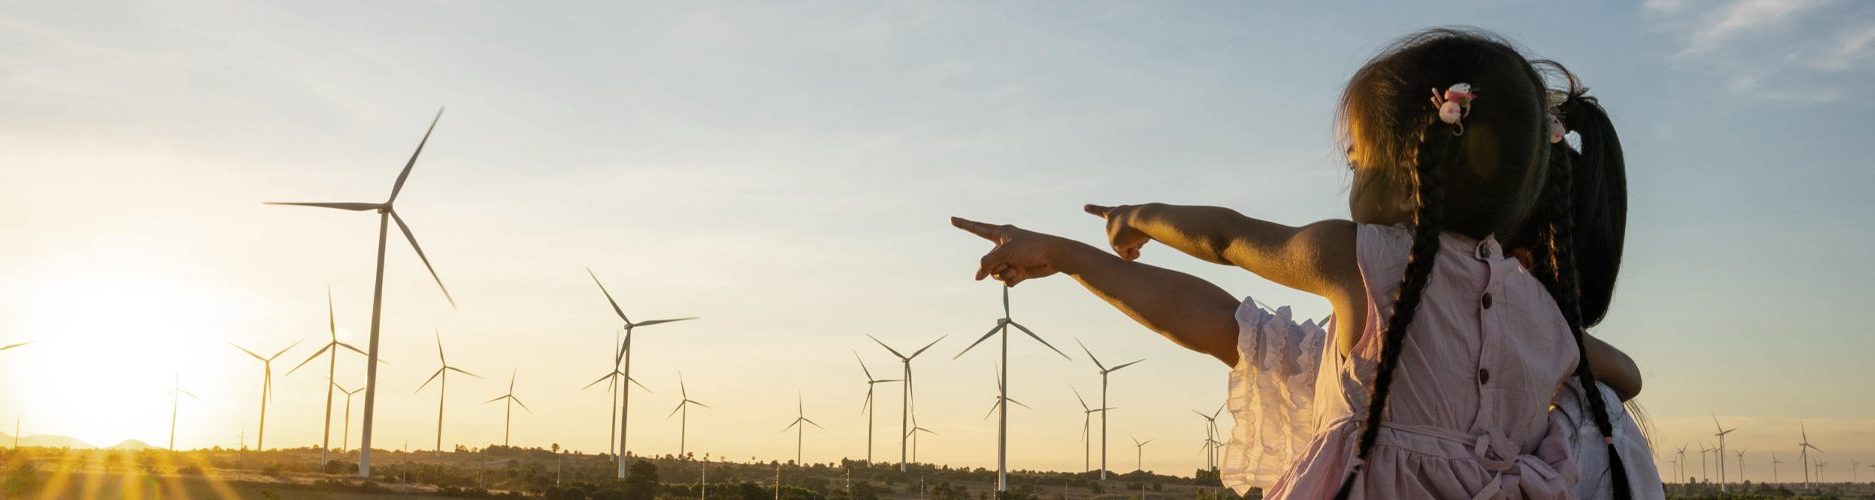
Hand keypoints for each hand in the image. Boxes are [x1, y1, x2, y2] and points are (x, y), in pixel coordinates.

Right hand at [951, 216, 1072, 286]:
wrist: (1055, 257)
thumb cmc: (1032, 248)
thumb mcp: (1005, 252)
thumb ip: (987, 264)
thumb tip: (977, 278)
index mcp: (1000, 233)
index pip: (977, 228)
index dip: (964, 224)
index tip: (952, 219)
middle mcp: (1003, 246)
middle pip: (986, 261)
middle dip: (993, 266)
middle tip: (1007, 262)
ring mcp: (1010, 259)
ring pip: (995, 272)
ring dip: (1004, 273)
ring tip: (1017, 268)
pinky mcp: (1018, 270)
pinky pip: (1005, 280)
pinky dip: (1011, 279)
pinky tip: (1021, 275)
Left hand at [1084, 204, 1150, 260]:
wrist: (1144, 217)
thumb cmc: (1148, 218)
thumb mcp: (1142, 225)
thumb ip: (1136, 236)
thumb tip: (1133, 250)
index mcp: (1117, 211)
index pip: (1103, 210)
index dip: (1094, 209)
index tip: (1085, 207)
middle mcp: (1111, 221)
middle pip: (1122, 239)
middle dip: (1132, 240)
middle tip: (1139, 231)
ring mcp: (1110, 233)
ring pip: (1126, 248)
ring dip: (1136, 245)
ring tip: (1139, 234)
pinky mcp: (1114, 243)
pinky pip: (1127, 256)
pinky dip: (1134, 254)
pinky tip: (1138, 247)